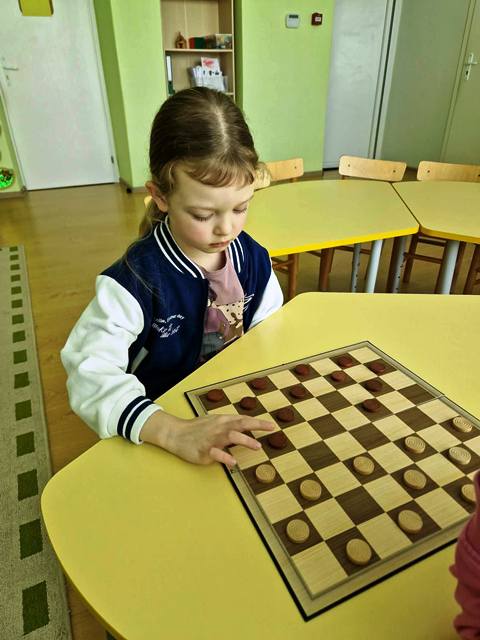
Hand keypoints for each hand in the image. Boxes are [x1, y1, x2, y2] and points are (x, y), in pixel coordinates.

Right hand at [140, 411, 274, 467]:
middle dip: (256, 426)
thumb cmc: (197, 428)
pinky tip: (233, 462)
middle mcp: (219, 427)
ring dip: (245, 441)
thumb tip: (247, 425)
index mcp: (223, 420)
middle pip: (240, 424)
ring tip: (257, 447)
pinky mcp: (204, 450)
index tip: (272, 426)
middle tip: (270, 429)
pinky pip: (216, 453)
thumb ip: (230, 424)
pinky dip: (225, 457)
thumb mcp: (215, 422)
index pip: (243, 420)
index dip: (258, 423)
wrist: (176, 433)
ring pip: (230, 436)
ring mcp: (212, 439)